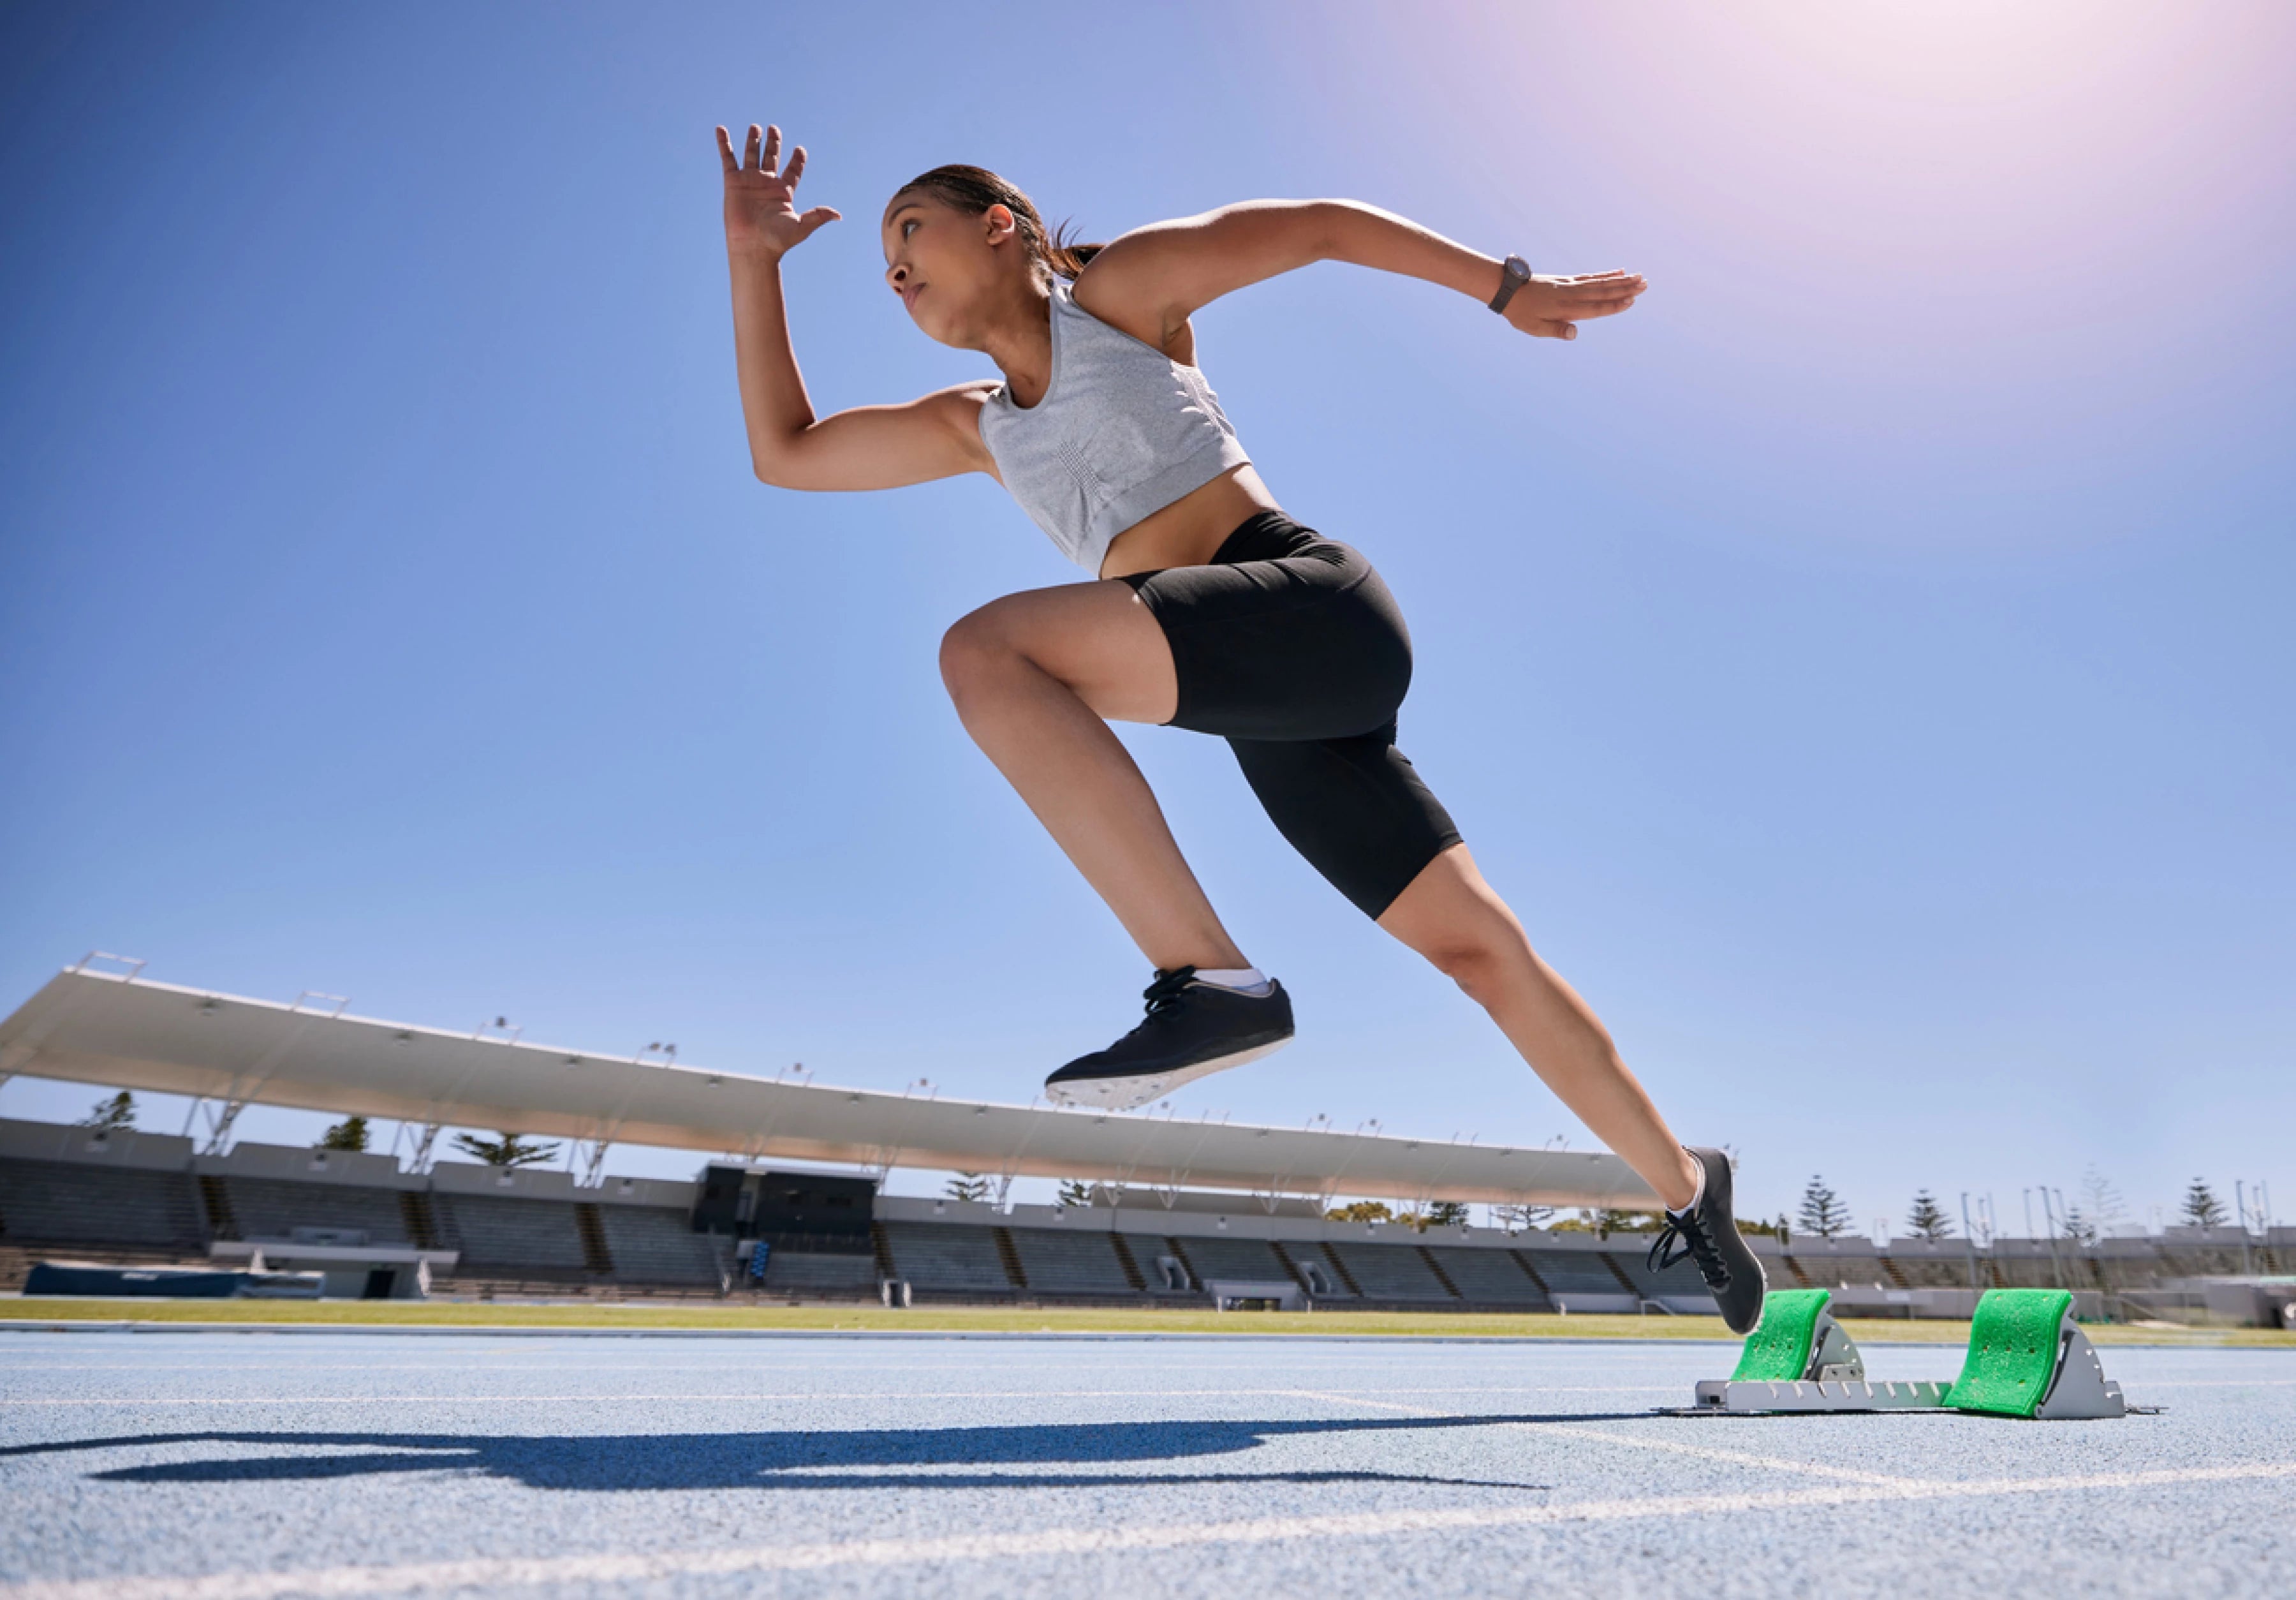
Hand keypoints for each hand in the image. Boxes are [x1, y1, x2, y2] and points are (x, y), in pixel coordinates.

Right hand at [716, 122, 840, 258]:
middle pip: (771, 157)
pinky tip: (721, 129)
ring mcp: (749, 181)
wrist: (753, 246)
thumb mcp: (801, 227)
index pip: (792, 170)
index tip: (800, 149)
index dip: (797, 160)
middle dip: (773, 143)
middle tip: (774, 128)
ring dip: (753, 140)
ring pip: (752, 155)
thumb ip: (818, 216)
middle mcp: (766, 183)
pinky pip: (727, 158)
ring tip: (756, 127)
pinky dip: (724, 143)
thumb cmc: (777, 240)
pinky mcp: (733, 181)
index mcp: (783, 191)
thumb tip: (838, 215)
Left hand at [1502, 268, 1645, 340]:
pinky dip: (1605, 274)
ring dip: (1620, 280)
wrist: (1508, 289)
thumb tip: (1574, 333)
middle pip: (1603, 292)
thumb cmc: (1521, 313)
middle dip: (1625, 289)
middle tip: (1645, 284)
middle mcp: (1571, 294)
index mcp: (1566, 308)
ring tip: (1638, 276)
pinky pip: (1590, 277)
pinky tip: (1618, 271)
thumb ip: (1556, 330)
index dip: (1614, 305)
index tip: (1632, 300)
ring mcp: (1571, 285)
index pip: (1595, 308)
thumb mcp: (1534, 328)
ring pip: (1600, 282)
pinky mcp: (1568, 280)